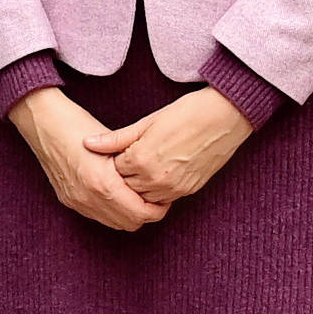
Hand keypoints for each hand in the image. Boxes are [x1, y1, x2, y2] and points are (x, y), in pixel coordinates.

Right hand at [10, 88, 168, 232]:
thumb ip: (134, 166)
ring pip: (114, 223)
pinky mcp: (68, 200)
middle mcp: (88, 198)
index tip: (164, 197)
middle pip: (129, 224)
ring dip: (129, 214)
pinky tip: (118, 194)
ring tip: (138, 196)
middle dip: (146, 214)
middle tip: (155, 198)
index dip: (158, 208)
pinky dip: (112, 210)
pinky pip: (98, 215)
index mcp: (102, 183)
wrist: (42, 122)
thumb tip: (156, 179)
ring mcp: (76, 201)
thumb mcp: (113, 141)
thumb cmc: (78, 124)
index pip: (140, 213)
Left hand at [97, 87, 253, 209]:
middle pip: (125, 188)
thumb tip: (87, 143)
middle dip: (122, 178)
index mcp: (140, 159)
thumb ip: (116, 138)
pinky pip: (162, 200)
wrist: (224, 117)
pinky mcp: (187, 191)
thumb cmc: (186, 113)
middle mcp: (155, 178)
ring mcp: (172, 187)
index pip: (113, 171)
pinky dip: (155, 191)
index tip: (113, 154)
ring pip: (143, 198)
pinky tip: (156, 175)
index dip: (112, 162)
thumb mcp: (147, 122)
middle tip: (123, 164)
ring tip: (141, 169)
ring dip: (138, 187)